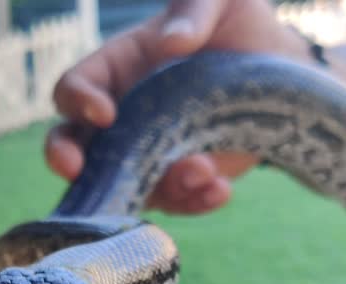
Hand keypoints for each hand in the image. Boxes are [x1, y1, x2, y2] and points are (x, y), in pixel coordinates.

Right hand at [45, 0, 317, 213]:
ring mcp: (148, 154)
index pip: (73, 88)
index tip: (105, 113)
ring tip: (202, 170)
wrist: (279, 66)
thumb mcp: (218, 1)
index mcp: (116, 69)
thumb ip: (193, 10)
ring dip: (158, 187)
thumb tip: (172, 42)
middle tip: (75, 171)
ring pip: (125, 186)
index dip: (78, 102)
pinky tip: (220, 190)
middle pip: (72, 145)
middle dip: (66, 160)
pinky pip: (177, 202)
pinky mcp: (182, 179)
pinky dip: (195, 202)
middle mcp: (121, 117)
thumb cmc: (235, 24)